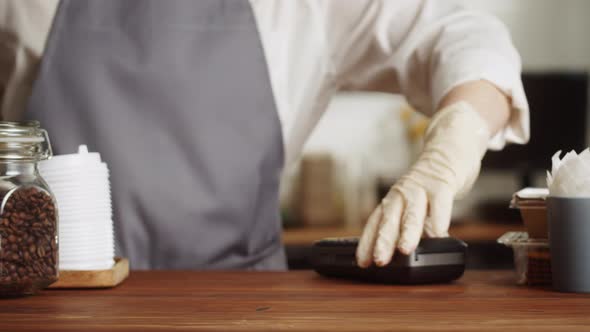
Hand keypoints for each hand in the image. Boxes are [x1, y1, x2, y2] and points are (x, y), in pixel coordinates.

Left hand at [356, 101, 490, 266]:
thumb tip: (412, 256)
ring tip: (404, 250)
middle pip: (389, 220)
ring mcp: (420, 189)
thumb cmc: (430, 185)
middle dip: (383, 242)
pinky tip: (440, 234)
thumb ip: (413, 228)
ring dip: (407, 232)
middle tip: (379, 261)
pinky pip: (439, 202)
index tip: (363, 263)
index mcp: (392, 202)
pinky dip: (439, 219)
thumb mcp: (415, 206)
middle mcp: (402, 195)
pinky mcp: (441, 184)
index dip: (367, 243)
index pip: (374, 224)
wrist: (447, 151)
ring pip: (412, 212)